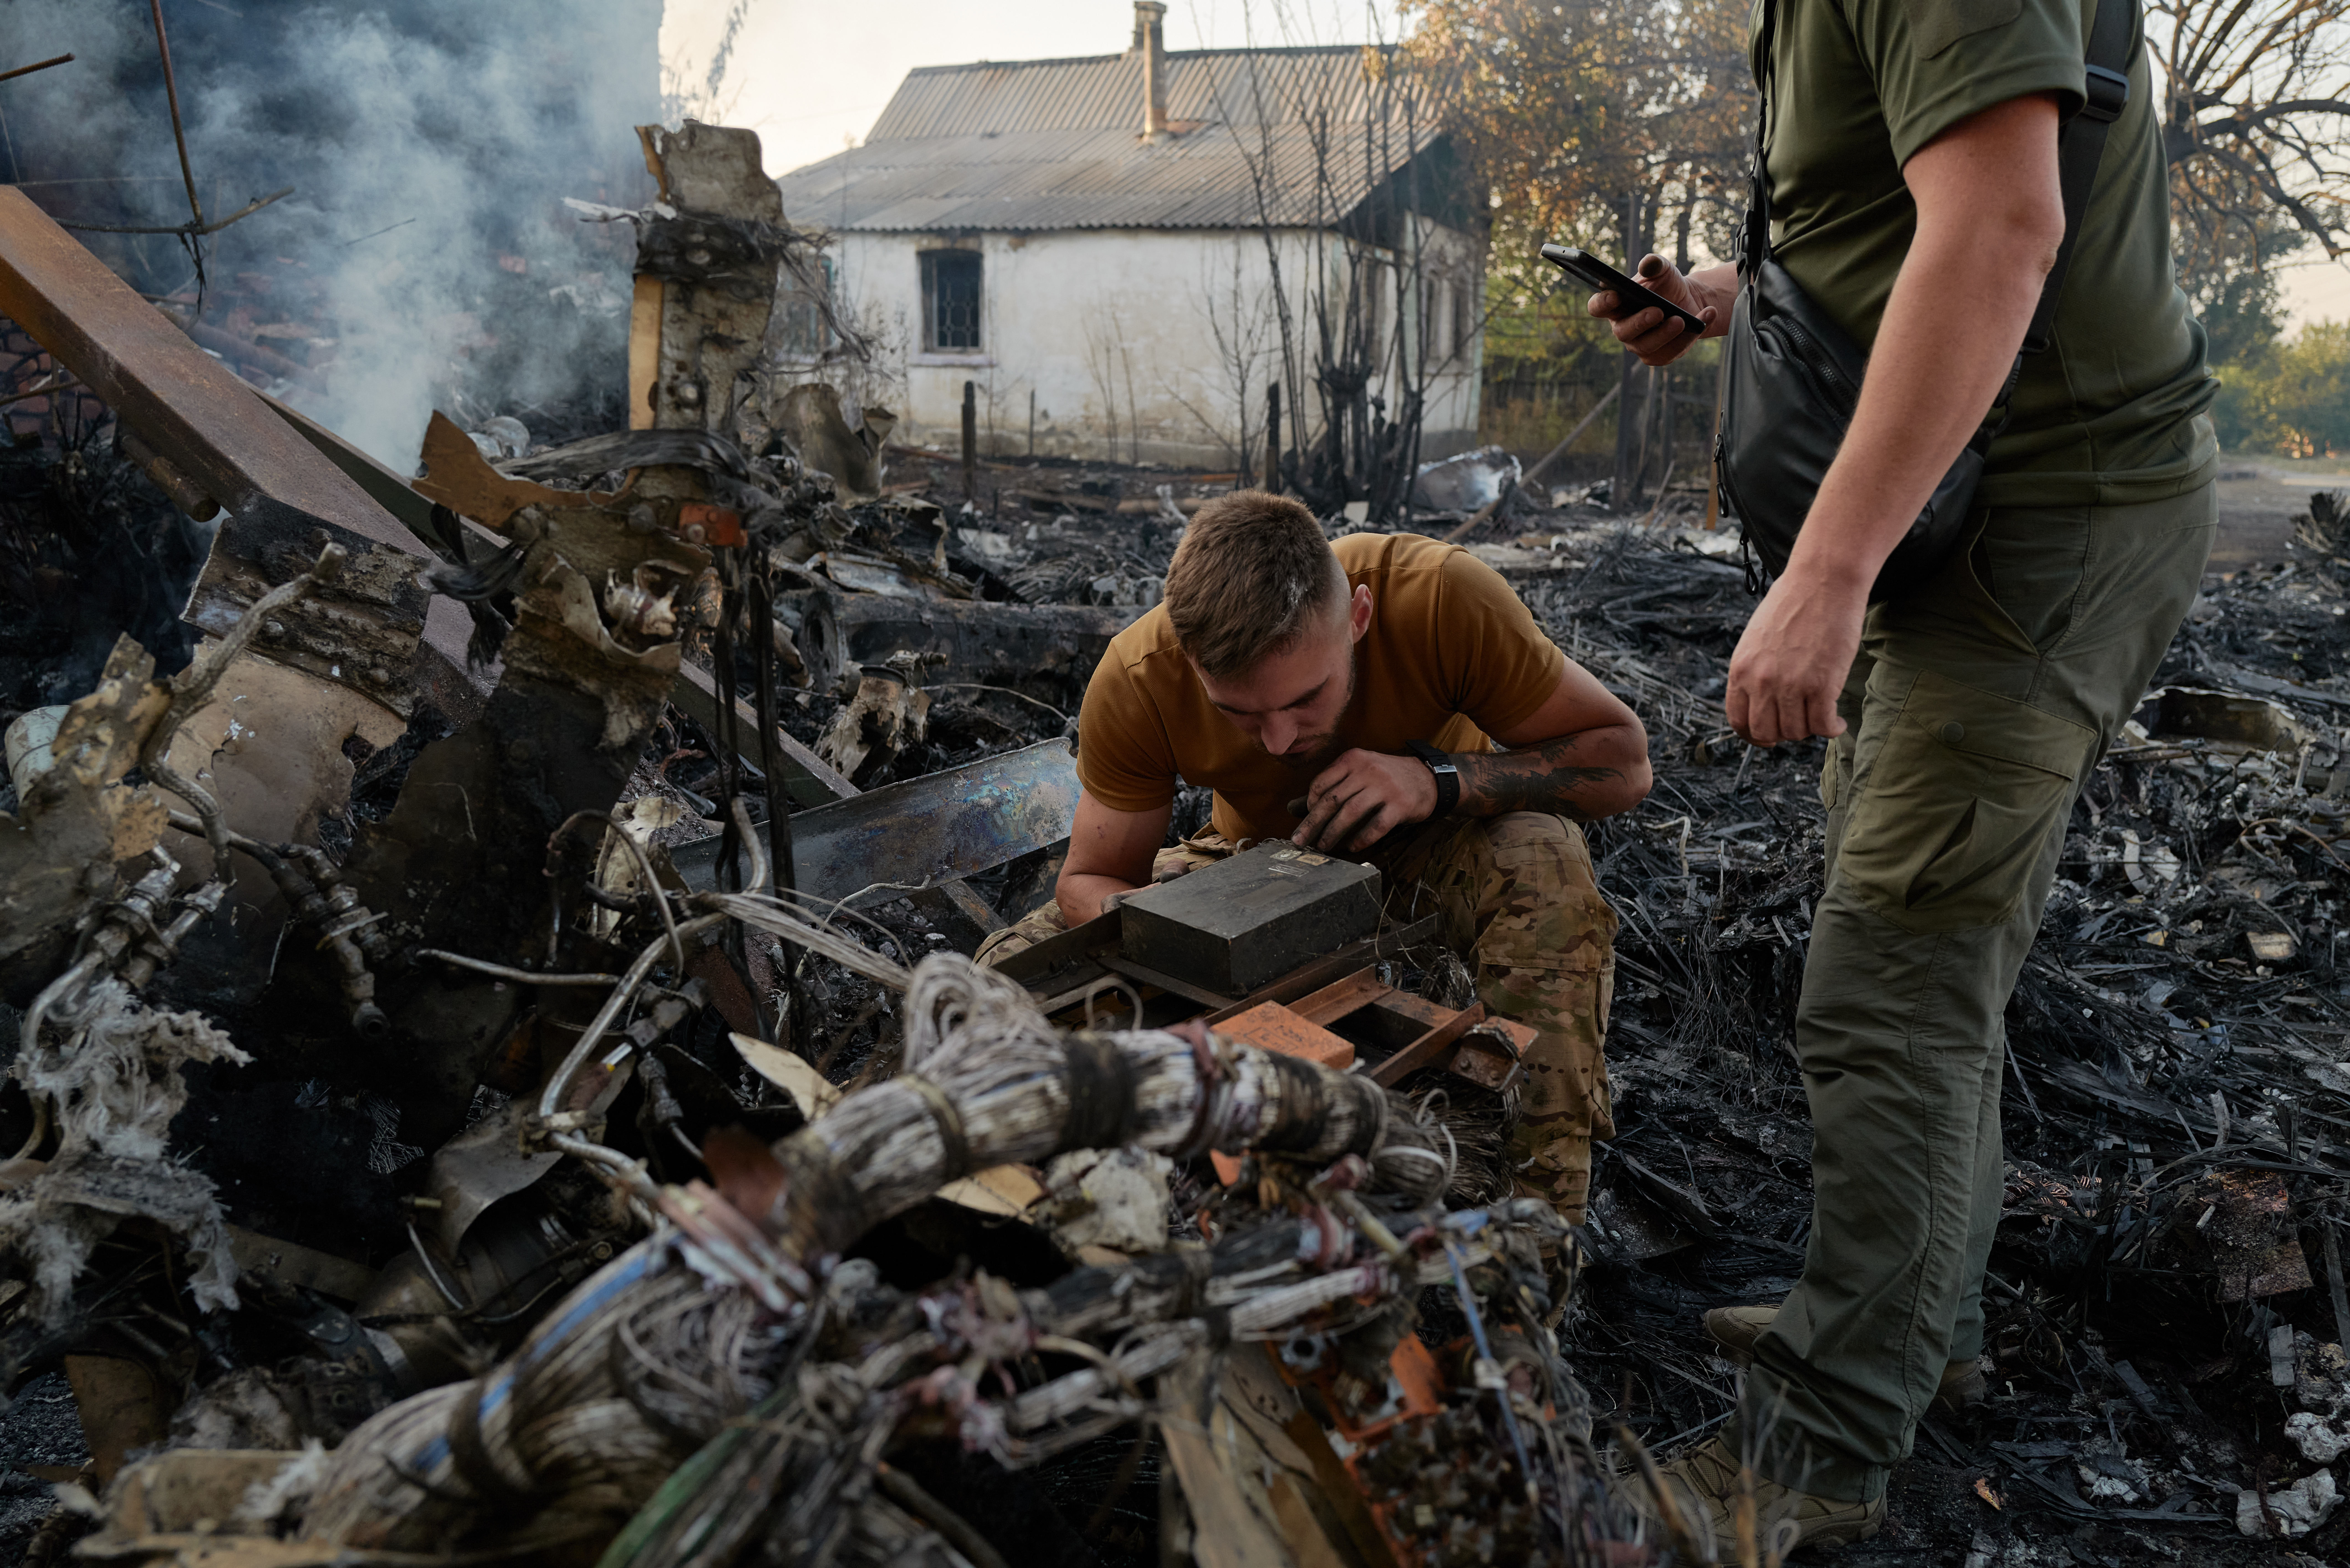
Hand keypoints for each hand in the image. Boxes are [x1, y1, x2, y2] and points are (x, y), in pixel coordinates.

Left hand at [1296, 749, 1436, 852]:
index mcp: (1353, 759)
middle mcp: (1368, 770)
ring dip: (1333, 833)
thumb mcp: (1360, 771)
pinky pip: (1376, 825)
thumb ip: (1332, 785)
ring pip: (1350, 813)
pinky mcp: (1401, 804)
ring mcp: (1385, 787)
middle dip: (1313, 823)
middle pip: (1332, 800)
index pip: (1321, 783)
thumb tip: (1295, 808)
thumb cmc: (1387, 778)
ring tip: (1324, 846)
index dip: (1309, 804)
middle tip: (1300, 841)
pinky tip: (1353, 847)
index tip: (1307, 819)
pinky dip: (1362, 838)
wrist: (1428, 778)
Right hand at [1588, 254, 1721, 366]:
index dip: (1602, 304)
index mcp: (1615, 306)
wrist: (1688, 301)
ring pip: (1647, 347)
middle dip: (1640, 322)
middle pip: (1623, 332)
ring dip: (1666, 334)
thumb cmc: (1667, 285)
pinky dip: (1688, 338)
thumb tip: (1648, 265)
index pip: (1598, 307)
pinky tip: (1705, 317)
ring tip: (1683, 319)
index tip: (1615, 295)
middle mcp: (1623, 328)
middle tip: (1659, 311)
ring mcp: (1639, 345)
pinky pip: (1669, 353)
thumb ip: (1654, 264)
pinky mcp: (1659, 355)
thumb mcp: (1663, 269)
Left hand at [1725, 566, 1868, 745]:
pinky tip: (1838, 722)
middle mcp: (1761, 681)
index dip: (1754, 735)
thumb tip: (1761, 699)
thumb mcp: (1757, 639)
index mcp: (1741, 669)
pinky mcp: (1822, 685)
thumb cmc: (1794, 603)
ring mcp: (1791, 684)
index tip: (1769, 736)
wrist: (1824, 579)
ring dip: (1810, 730)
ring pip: (1796, 731)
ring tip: (1821, 716)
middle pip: (1766, 732)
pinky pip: (1823, 725)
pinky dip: (1832, 729)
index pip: (1738, 720)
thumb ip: (1755, 670)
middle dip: (1784, 734)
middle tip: (1800, 723)